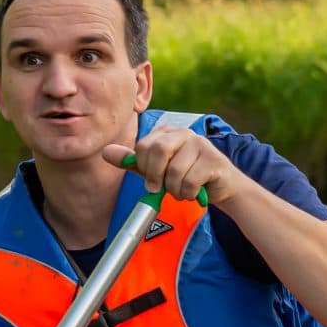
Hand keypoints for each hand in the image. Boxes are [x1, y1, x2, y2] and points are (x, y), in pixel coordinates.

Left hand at [105, 127, 240, 206]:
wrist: (220, 188)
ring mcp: (201, 144)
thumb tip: (106, 152)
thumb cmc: (185, 177)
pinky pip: (190, 181)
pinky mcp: (214, 160)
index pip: (143, 146)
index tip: (152, 180)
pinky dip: (189, 193)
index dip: (144, 168)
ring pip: (175, 170)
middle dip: (156, 176)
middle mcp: (184, 133)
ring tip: (182, 191)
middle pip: (158, 150)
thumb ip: (132, 161)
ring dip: (175, 190)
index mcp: (167, 133)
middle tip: (161, 189)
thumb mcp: (155, 170)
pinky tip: (195, 192)